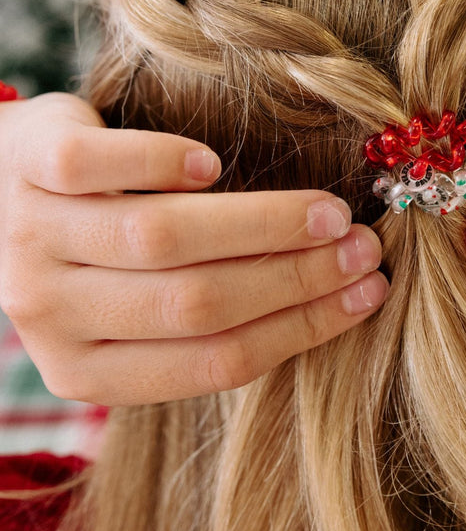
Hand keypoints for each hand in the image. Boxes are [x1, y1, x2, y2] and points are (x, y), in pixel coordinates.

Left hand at [0, 93, 386, 405]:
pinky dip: (160, 163)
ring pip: (159, 238)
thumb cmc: (91, 249)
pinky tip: (211, 164)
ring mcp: (34, 235)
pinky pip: (91, 166)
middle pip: (197, 302)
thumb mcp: (135, 303)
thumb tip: (327, 296)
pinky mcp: (27, 165)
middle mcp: (53, 311)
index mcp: (87, 367)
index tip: (367, 293)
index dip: (303, 327)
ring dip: (258, 224)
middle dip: (296, 276)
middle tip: (362, 247)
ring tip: (325, 210)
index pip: (214, 359)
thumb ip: (204, 313)